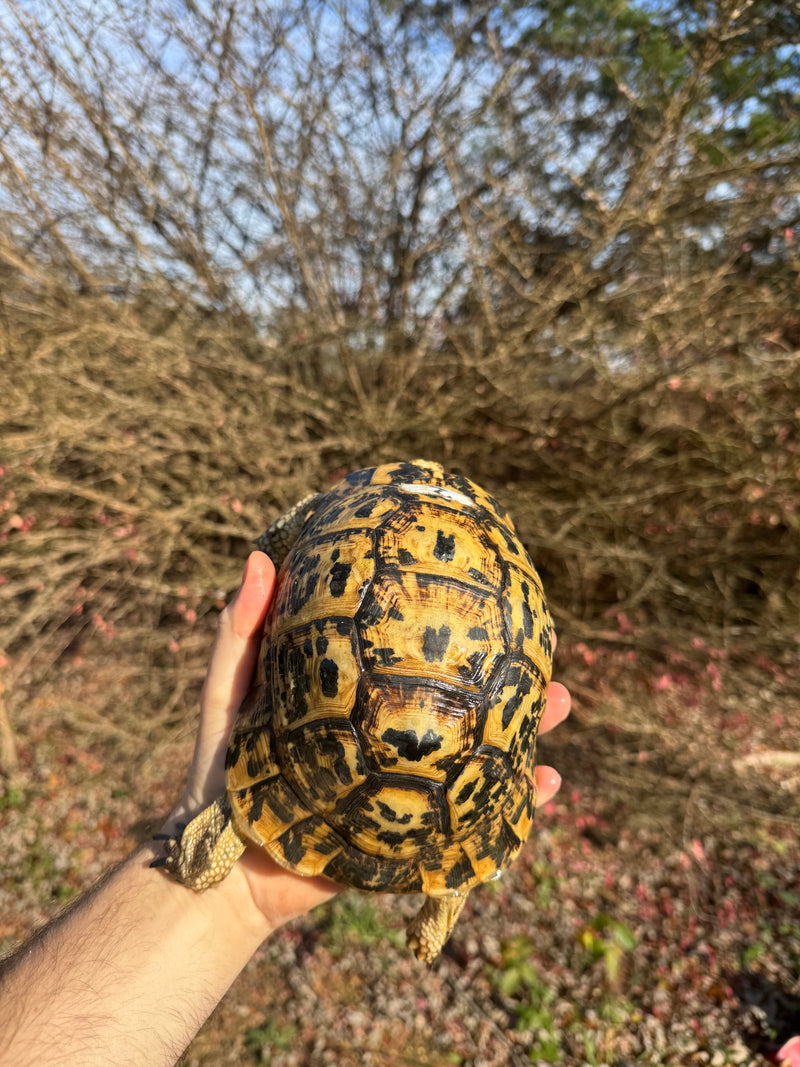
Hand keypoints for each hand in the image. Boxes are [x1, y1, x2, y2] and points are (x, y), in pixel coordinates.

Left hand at [166, 551, 569, 927]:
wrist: (222, 871)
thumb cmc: (222, 771)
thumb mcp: (230, 691)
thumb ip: (241, 633)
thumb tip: (260, 557)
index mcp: (361, 694)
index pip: (415, 652)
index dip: (451, 623)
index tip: (486, 586)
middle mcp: (395, 732)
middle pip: (463, 696)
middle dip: (507, 672)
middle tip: (543, 645)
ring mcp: (411, 780)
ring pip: (483, 748)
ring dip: (529, 726)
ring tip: (561, 702)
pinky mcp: (417, 831)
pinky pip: (477, 817)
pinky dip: (518, 805)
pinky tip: (548, 784)